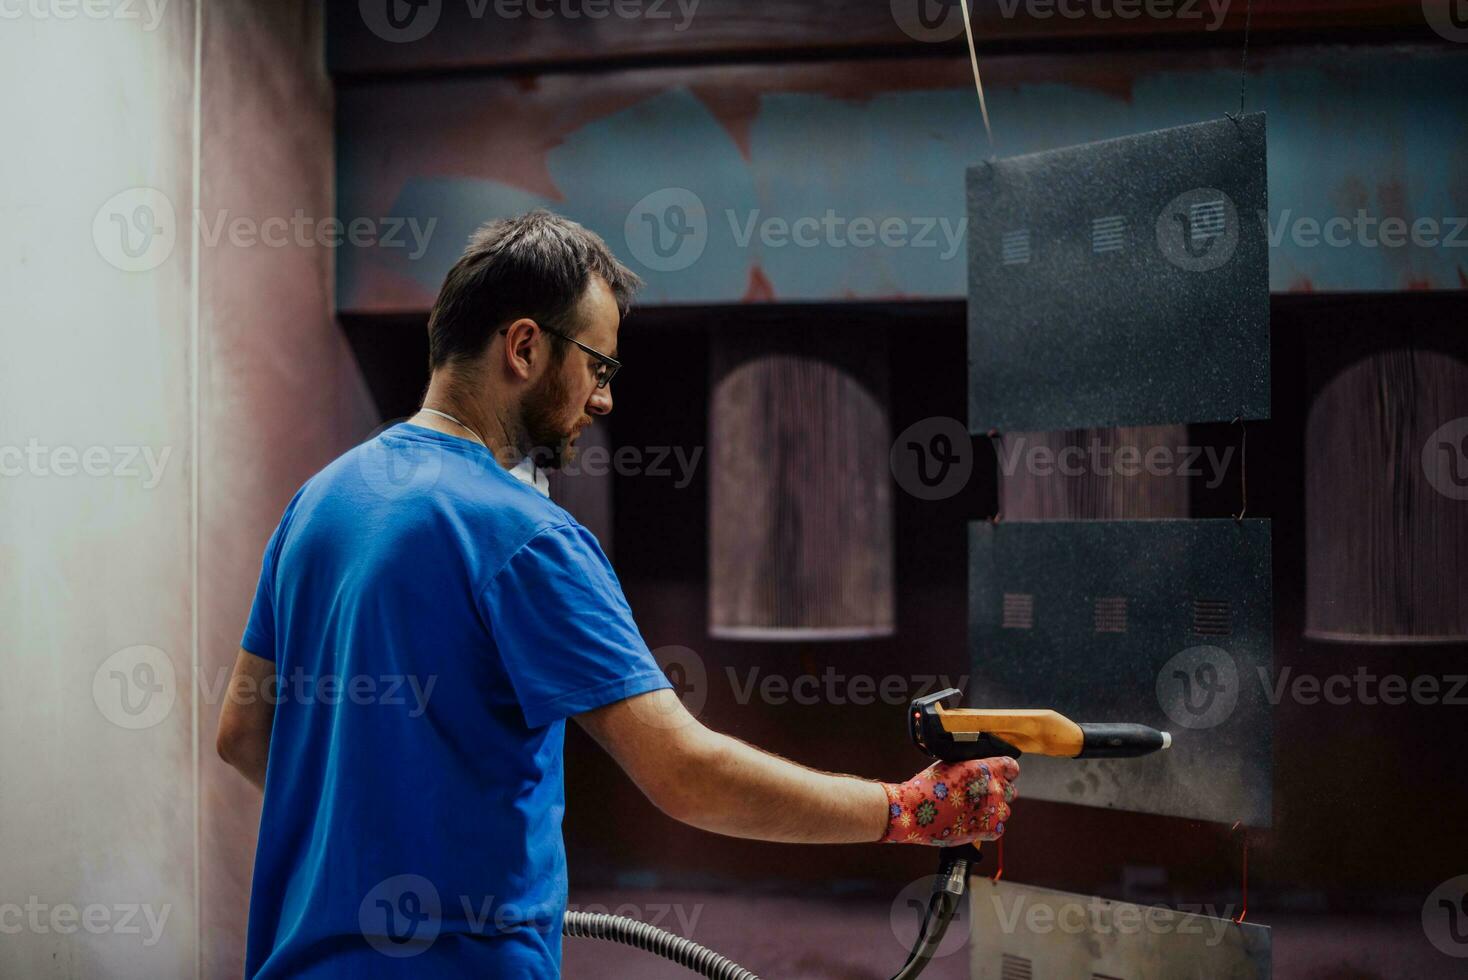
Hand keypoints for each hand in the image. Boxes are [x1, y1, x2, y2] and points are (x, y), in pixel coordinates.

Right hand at [878, 757, 1018, 846]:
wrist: (913, 811)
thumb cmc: (927, 786)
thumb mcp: (951, 765)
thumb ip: (972, 768)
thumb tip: (981, 772)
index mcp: (985, 769)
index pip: (1011, 767)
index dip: (1006, 771)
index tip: (1001, 775)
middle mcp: (993, 789)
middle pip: (1010, 790)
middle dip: (998, 791)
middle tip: (980, 796)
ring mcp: (992, 811)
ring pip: (1005, 811)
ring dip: (993, 810)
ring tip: (973, 811)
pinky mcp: (987, 830)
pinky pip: (998, 828)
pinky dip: (988, 826)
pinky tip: (973, 822)